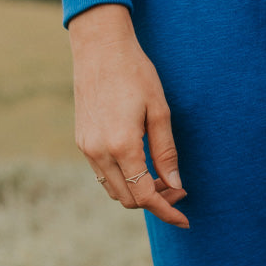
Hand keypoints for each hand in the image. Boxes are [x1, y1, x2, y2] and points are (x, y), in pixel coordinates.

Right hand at [68, 3, 189, 228]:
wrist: (99, 46)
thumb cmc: (135, 73)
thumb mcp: (160, 111)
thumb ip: (166, 153)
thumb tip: (175, 186)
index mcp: (122, 145)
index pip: (146, 196)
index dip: (167, 211)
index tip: (184, 219)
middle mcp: (99, 152)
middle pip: (129, 199)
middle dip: (155, 202)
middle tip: (177, 188)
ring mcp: (87, 148)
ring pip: (114, 191)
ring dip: (138, 193)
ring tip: (160, 178)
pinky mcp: (82, 142)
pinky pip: (103, 176)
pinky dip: (123, 180)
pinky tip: (140, 167)